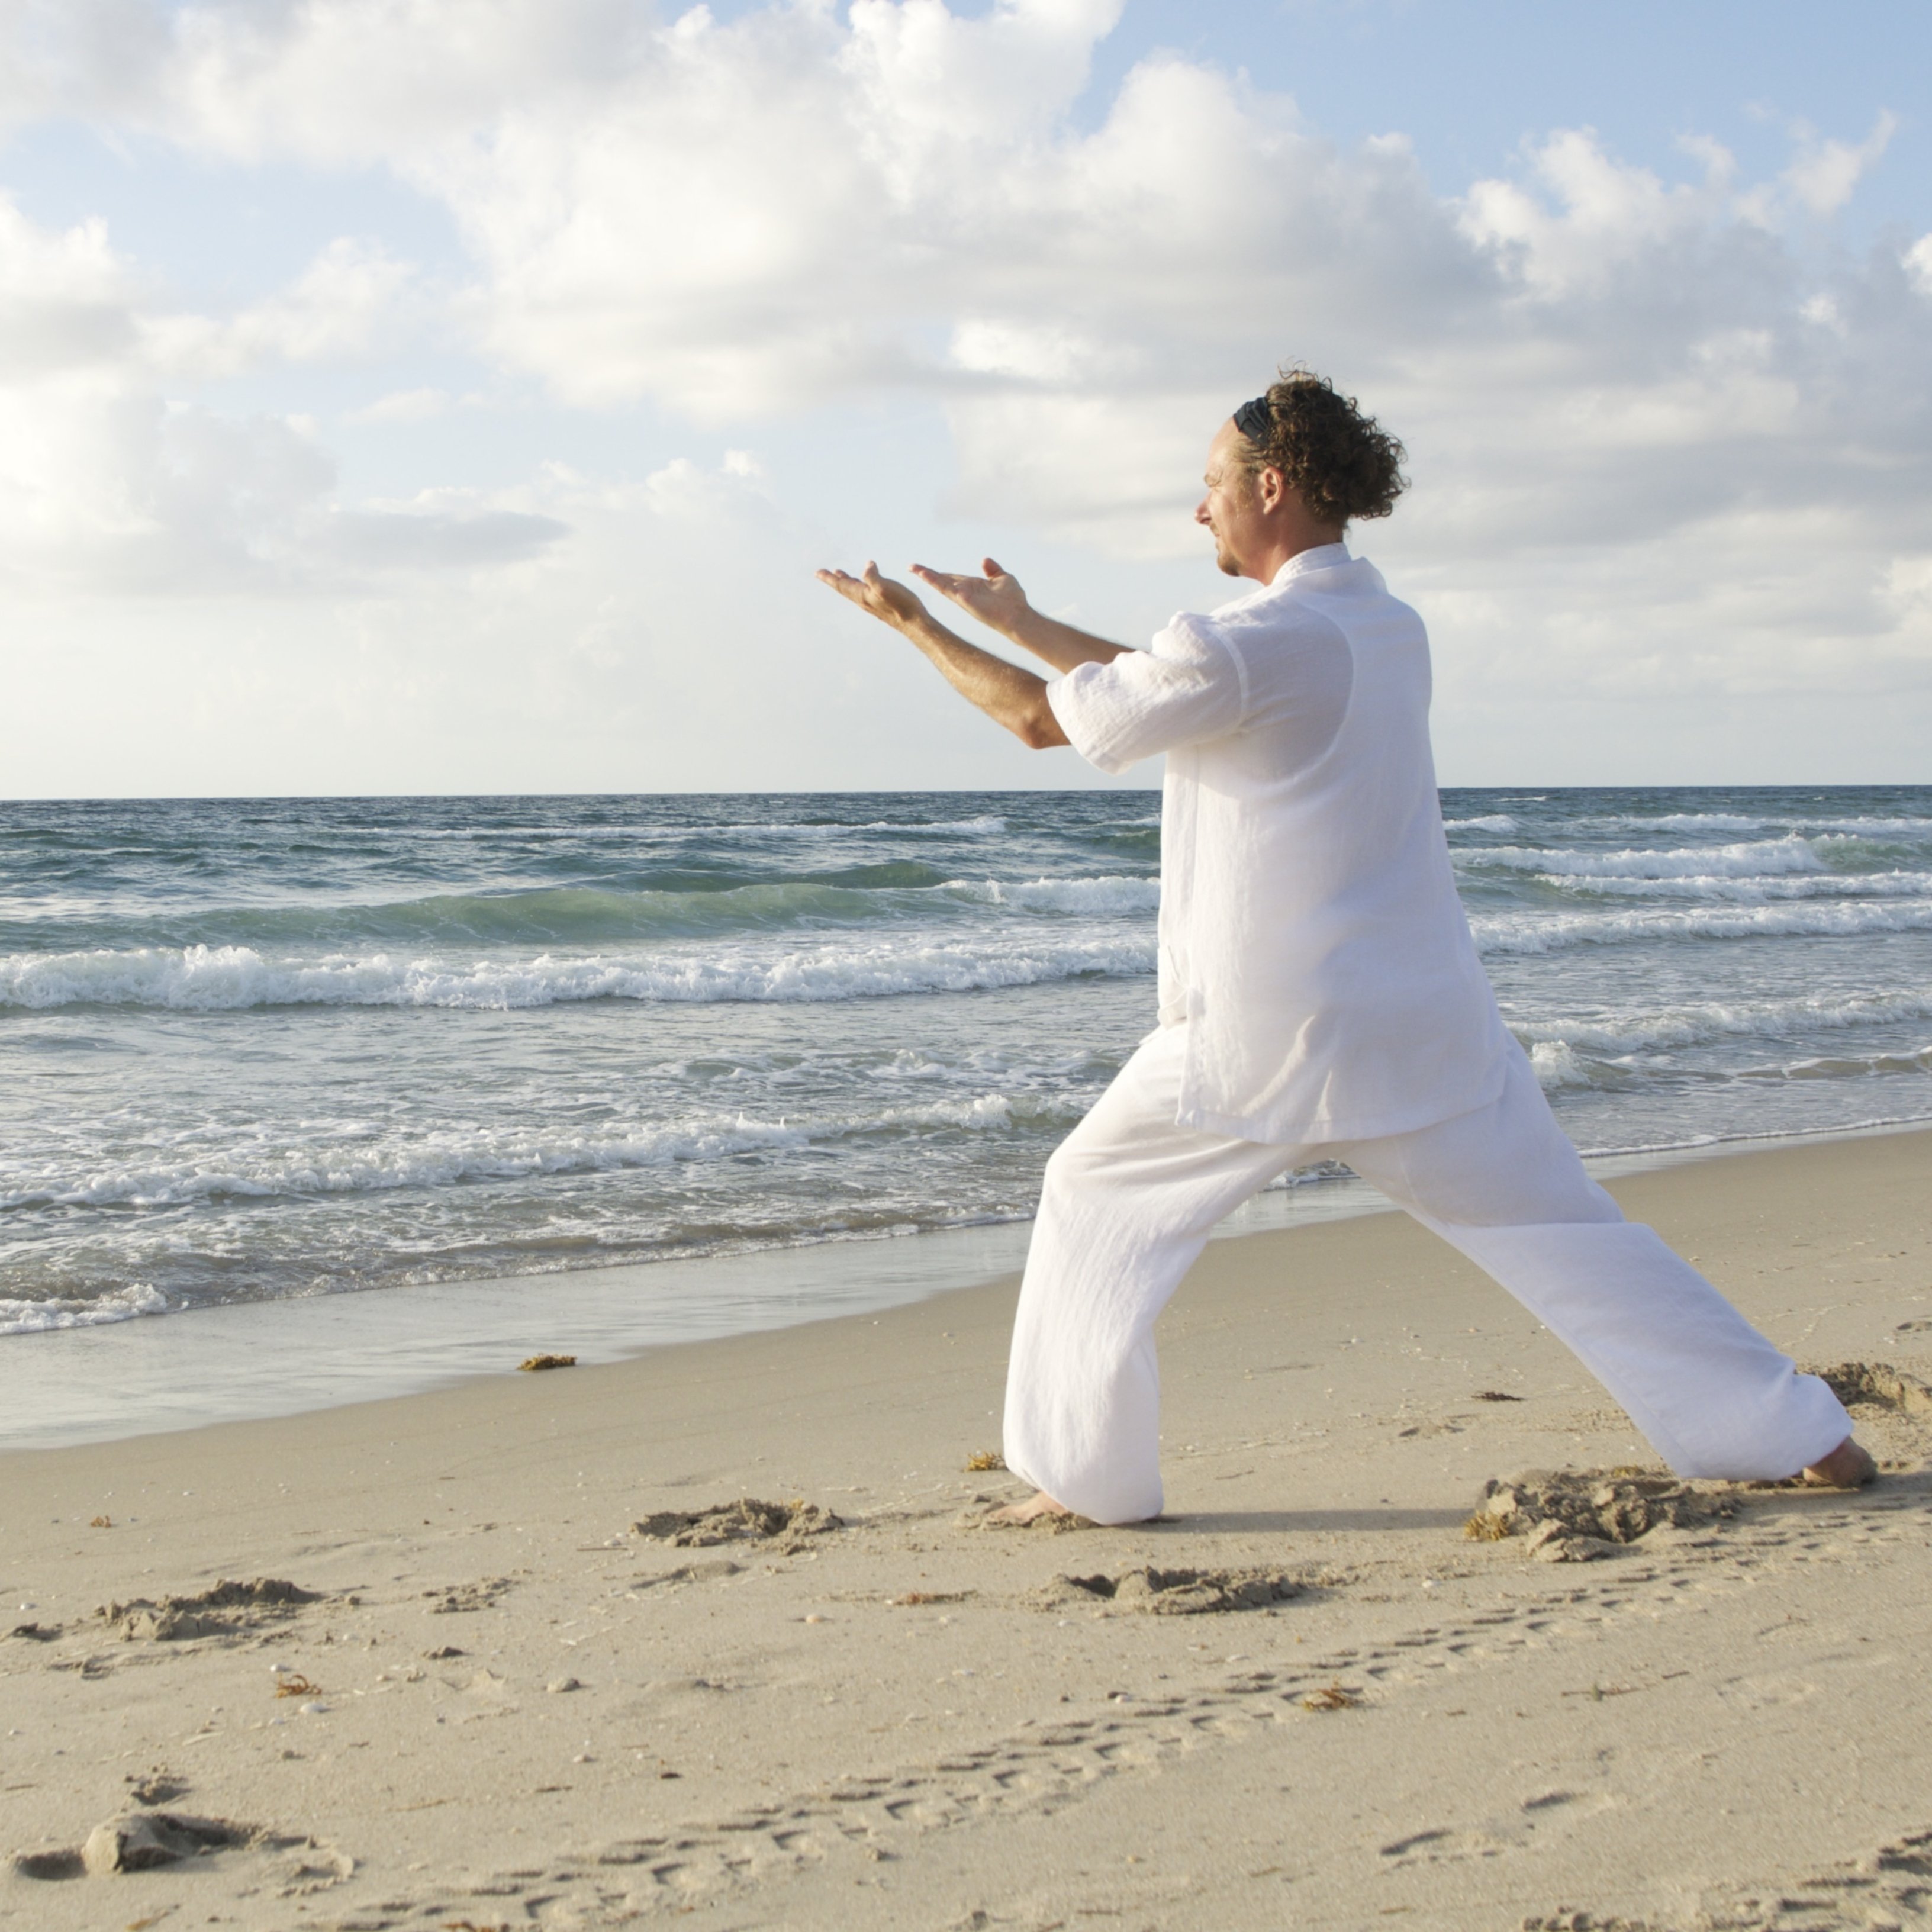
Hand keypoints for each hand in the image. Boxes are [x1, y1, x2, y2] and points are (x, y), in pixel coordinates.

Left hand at [816, 560, 927, 629]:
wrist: (914, 623)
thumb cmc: (901, 605)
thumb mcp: (884, 587)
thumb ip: (872, 576)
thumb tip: (867, 565)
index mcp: (862, 595)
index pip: (841, 585)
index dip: (829, 578)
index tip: (818, 572)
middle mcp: (864, 601)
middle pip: (844, 588)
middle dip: (834, 580)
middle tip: (823, 573)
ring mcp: (872, 603)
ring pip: (854, 590)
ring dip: (845, 582)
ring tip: (839, 575)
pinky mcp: (881, 605)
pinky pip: (864, 592)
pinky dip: (858, 585)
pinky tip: (864, 583)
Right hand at [909, 557, 1029, 635]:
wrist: (1018, 616)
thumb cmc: (1014, 601)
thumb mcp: (1003, 578)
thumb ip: (992, 569)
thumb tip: (983, 559)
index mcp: (974, 587)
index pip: (953, 578)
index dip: (941, 574)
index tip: (928, 571)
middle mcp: (965, 592)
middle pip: (942, 580)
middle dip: (927, 574)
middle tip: (912, 567)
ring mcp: (962, 596)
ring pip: (940, 583)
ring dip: (926, 575)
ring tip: (912, 568)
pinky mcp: (962, 598)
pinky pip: (944, 587)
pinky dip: (933, 580)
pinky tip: (923, 574)